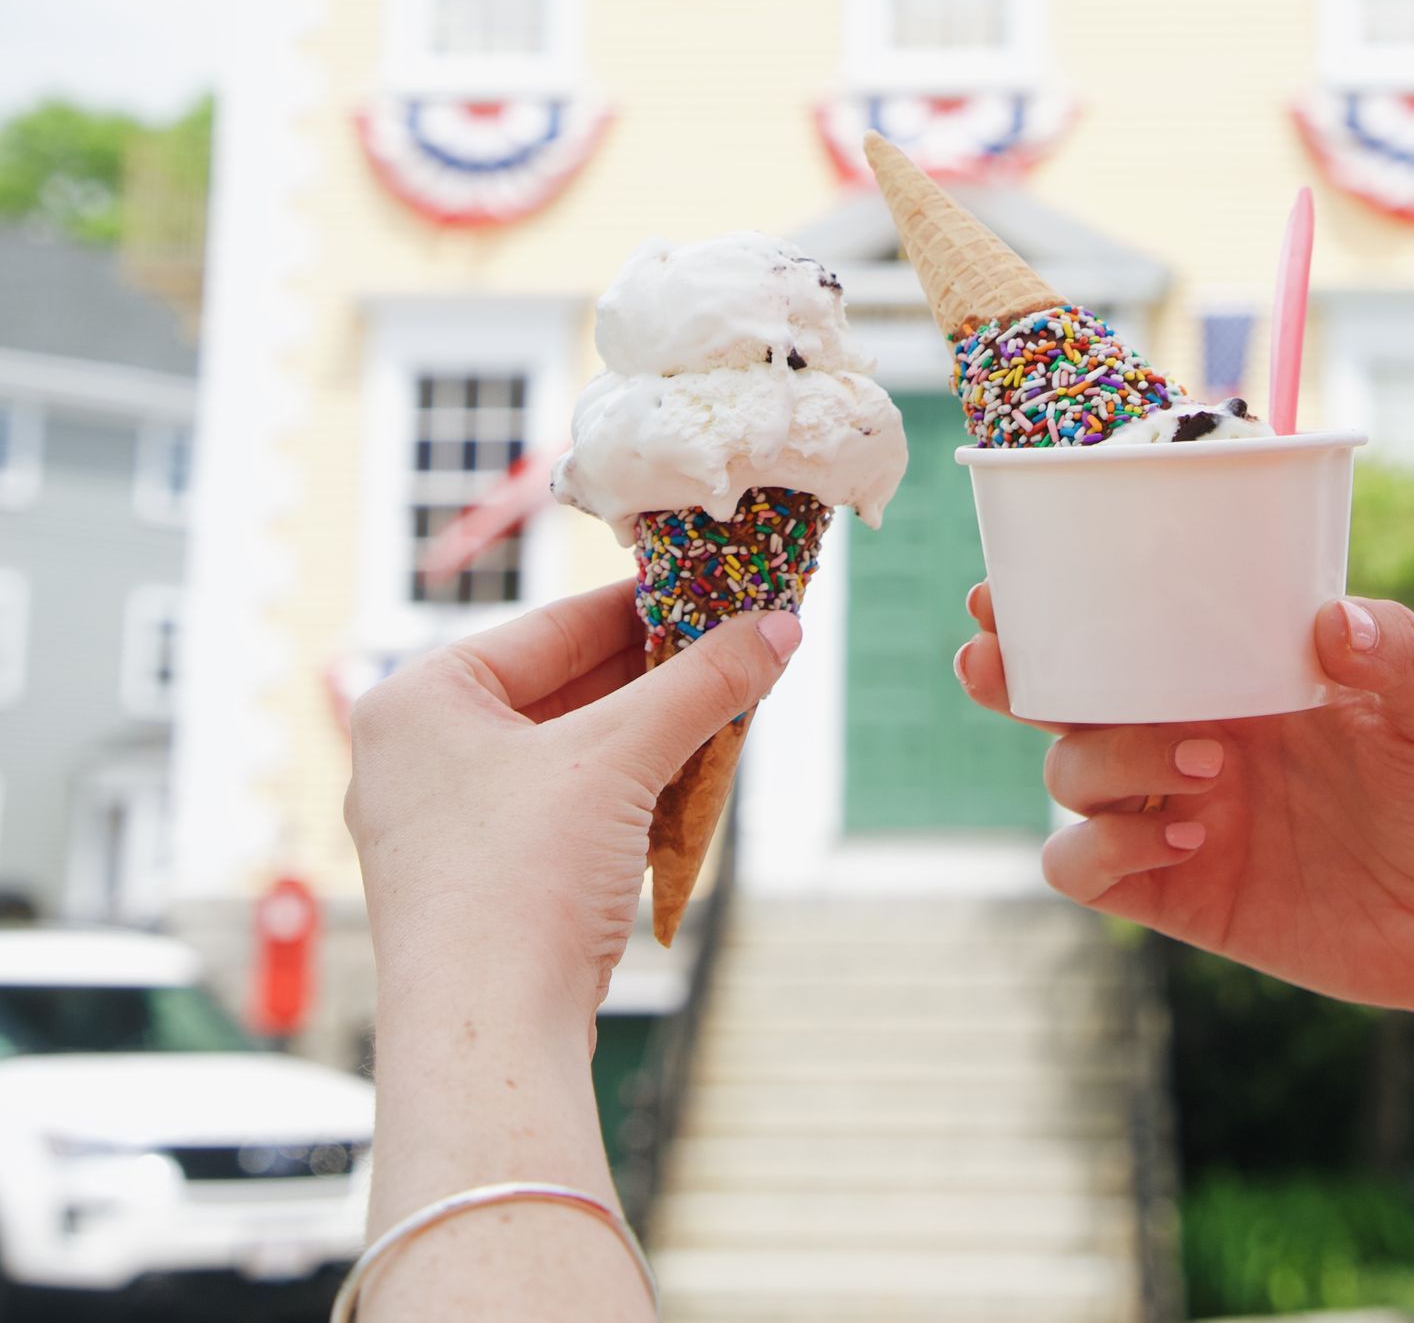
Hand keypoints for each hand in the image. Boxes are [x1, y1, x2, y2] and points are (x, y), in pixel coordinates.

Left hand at [346, 582, 799, 1031]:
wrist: (486, 1043)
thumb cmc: (520, 883)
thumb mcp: (622, 757)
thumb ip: (704, 683)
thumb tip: (780, 625)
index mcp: (418, 700)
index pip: (552, 626)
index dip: (645, 606)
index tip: (716, 589)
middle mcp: (413, 756)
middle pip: (559, 689)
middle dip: (653, 678)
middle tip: (735, 649)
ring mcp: (438, 827)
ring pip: (563, 754)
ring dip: (644, 738)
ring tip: (723, 709)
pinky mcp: (471, 888)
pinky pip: (556, 811)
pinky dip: (618, 795)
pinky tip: (682, 784)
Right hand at [956, 584, 1413, 1028]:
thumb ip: (1398, 646)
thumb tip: (1332, 621)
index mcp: (1226, 670)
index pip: (1113, 628)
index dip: (1045, 608)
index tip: (1000, 589)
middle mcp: (1184, 734)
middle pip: (1054, 699)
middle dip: (1008, 676)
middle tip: (995, 662)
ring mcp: (1176, 814)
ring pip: (1068, 778)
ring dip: (1105, 760)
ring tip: (1206, 763)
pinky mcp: (1183, 896)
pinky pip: (1087, 872)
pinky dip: (1105, 850)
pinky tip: (1185, 837)